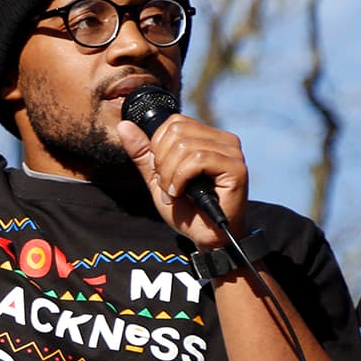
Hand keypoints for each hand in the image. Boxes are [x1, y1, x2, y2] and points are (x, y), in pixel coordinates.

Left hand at [113, 110, 246, 246]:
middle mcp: (224, 140)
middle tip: (166, 185)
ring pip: (185, 146)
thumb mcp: (157, 178)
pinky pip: (197, 160)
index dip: (157, 146)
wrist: (206, 237)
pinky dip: (180, 178)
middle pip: (176, 131)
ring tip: (173, 193)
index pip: (174, 122)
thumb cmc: (187, 209)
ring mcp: (232, 152)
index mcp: (208, 137)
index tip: (159, 172)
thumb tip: (124, 125)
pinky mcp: (236, 168)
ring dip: (170, 174)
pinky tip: (181, 193)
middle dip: (162, 161)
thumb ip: (142, 153)